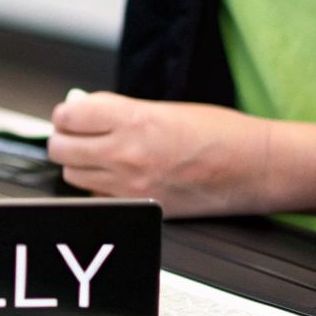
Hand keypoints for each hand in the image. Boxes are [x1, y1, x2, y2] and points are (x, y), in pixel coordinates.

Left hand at [48, 92, 276, 216]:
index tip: (71, 113)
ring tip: (96, 154)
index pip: (69, 116)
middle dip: (65, 138)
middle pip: (61, 149)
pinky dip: (98, 188)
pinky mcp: (141, 208)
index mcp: (133, 120)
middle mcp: (126, 154)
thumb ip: (120, 111)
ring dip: (78, 163)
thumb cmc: (220, 133)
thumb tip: (85, 111)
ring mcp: (131, 185)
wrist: (254, 167)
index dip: (66, 113)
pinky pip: (98, 198)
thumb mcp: (164, 108)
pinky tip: (114, 177)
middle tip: (76, 133)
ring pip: (72, 176)